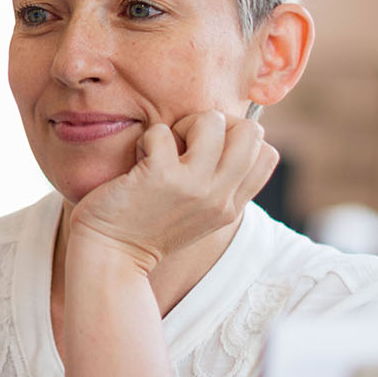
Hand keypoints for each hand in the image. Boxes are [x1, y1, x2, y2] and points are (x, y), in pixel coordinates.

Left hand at [66, 110, 278, 272]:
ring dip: (183, 125)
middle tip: (186, 143)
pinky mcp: (161, 176)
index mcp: (231, 207)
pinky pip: (163, 131)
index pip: (267, 154)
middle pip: (251, 131)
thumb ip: (219, 185)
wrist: (110, 256)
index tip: (208, 149)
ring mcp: (193, 187)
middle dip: (217, 124)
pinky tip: (138, 160)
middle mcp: (219, 198)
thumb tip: (228, 134)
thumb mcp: (198, 214)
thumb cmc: (146, 227)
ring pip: (212, 120)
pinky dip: (148, 138)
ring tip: (163, 149)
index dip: (239, 138)